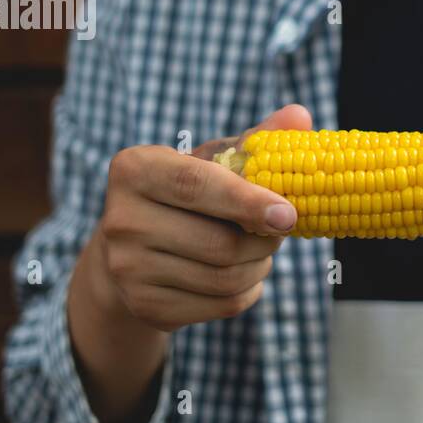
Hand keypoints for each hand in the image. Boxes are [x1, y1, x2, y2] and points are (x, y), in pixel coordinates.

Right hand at [91, 103, 310, 332]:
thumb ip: (257, 139)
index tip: (289, 215)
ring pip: (224, 278)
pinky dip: (248, 291)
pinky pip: (222, 305)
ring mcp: (128, 269)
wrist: (132, 250)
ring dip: (259, 266)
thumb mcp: (213, 160)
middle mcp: (121, 220)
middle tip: (279, 231)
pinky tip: (242, 275)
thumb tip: (301, 116)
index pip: (197, 186)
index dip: (248, 202)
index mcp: (136, 169)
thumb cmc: (186, 194)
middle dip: (265, 241)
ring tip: (260, 251)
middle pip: (219, 244)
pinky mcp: (145, 306)